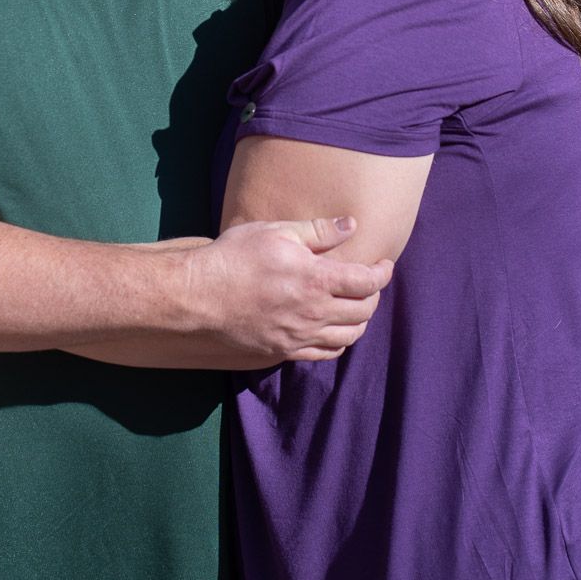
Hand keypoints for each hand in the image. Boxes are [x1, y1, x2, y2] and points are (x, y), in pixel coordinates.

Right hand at [189, 216, 393, 367]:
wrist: (196, 299)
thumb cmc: (233, 258)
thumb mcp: (276, 232)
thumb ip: (318, 232)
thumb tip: (352, 225)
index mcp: (316, 280)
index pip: (367, 282)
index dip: (382, 273)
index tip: (384, 265)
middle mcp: (314, 314)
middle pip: (364, 311)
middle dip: (374, 295)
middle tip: (369, 282)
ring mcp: (299, 337)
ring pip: (349, 337)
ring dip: (360, 321)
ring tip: (355, 306)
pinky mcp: (284, 352)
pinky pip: (325, 354)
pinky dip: (339, 342)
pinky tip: (333, 329)